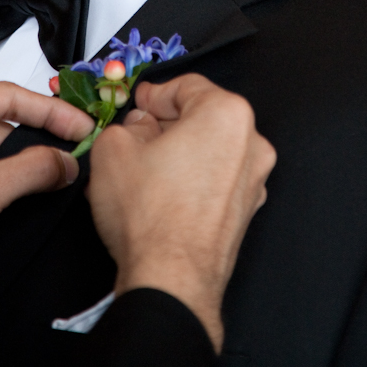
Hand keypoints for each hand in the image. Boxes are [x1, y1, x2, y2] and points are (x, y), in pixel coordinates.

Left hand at [0, 78, 93, 263]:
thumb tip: (66, 161)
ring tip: (58, 174)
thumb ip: (30, 172)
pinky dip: (7, 178)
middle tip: (76, 154)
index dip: (51, 112)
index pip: (8, 97)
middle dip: (40, 142)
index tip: (81, 124)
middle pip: (4, 124)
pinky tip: (31, 187)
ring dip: (24, 165)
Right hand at [88, 73, 275, 351]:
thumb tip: (139, 126)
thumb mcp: (114, 148)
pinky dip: (193, 178)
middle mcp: (251, 143)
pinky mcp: (245, 211)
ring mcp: (253, 180)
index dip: (155, 93)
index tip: (139, 103)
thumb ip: (127, 123)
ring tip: (145, 167)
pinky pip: (216, 179)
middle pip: (203, 116)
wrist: (170, 280)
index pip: (187, 85)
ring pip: (211, 148)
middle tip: (137, 133)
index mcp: (226, 114)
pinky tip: (162, 194)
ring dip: (181, 151)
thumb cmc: (151, 215)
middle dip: (168, 122)